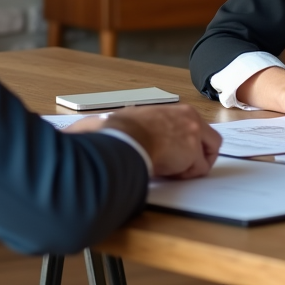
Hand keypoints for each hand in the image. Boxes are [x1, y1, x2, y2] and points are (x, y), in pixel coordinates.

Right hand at [68, 104, 220, 178]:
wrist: (122, 140)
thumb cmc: (118, 133)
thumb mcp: (122, 122)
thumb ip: (114, 126)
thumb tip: (73, 132)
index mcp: (174, 109)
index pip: (192, 127)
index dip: (184, 144)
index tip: (173, 154)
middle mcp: (188, 117)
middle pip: (210, 139)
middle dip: (198, 155)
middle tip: (179, 166)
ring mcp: (193, 132)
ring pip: (207, 155)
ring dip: (192, 166)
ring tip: (171, 169)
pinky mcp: (193, 150)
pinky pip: (199, 169)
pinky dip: (186, 175)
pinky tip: (169, 171)